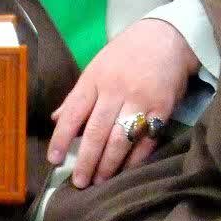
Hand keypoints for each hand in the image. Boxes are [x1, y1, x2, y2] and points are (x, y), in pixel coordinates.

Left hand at [47, 19, 199, 188]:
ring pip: (120, 139)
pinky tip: (125, 171)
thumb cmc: (125, 55)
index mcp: (94, 80)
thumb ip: (77, 97)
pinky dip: (135, 159)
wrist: (166, 38)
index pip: (74, 113)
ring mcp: (140, 100)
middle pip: (96, 131)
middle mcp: (115, 90)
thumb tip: (56, 120)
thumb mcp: (96, 68)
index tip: (54, 159)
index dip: (61, 138)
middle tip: (78, 182)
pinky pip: (146, 139)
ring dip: (108, 164)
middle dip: (86, 160)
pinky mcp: (162, 109)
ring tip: (99, 181)